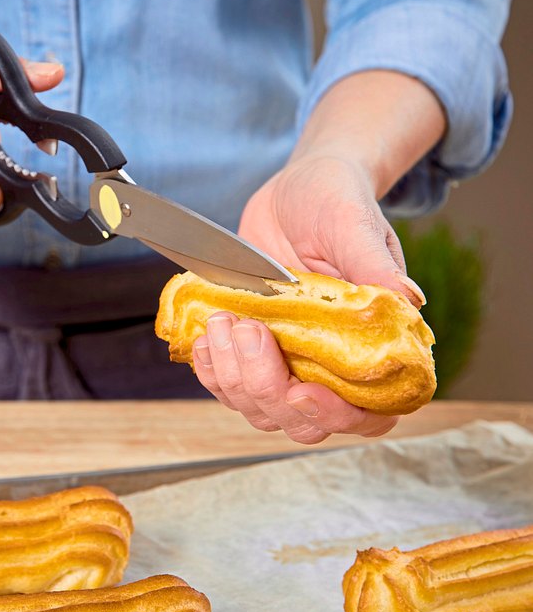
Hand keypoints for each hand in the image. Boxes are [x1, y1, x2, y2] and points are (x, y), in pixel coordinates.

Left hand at [193, 156, 414, 443]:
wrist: (295, 190)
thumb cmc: (336, 203)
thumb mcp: (356, 225)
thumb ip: (374, 265)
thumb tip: (406, 299)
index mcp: (375, 345)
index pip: (368, 413)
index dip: (334, 415)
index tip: (298, 392)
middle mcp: (331, 365)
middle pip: (301, 421)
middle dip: (265, 388)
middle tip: (248, 330)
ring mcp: (288, 363)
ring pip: (258, 408)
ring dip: (232, 375)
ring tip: (221, 322)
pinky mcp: (251, 352)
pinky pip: (228, 384)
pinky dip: (211, 369)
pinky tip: (205, 338)